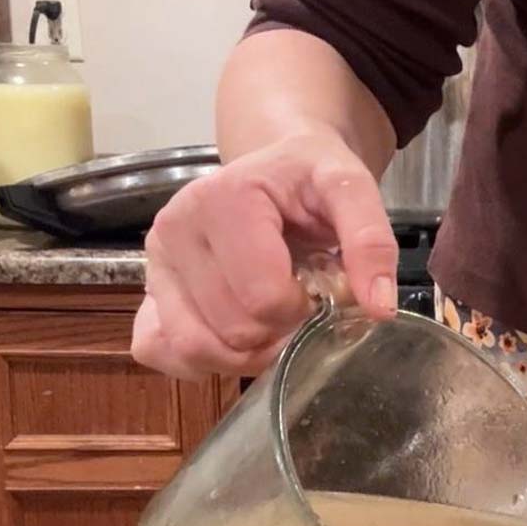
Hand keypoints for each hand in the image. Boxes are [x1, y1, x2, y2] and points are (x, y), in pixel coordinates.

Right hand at [131, 128, 399, 379]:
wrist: (275, 166)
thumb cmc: (308, 179)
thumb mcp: (349, 188)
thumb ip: (370, 241)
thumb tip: (379, 308)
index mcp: (223, 199)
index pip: (264, 298)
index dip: (302, 307)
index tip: (313, 285)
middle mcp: (175, 229)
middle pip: (233, 328)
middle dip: (276, 329)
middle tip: (294, 301)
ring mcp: (154, 263)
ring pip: (195, 348)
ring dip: (243, 352)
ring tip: (270, 320)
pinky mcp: (147, 291)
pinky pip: (159, 350)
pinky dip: (200, 360)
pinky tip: (233, 338)